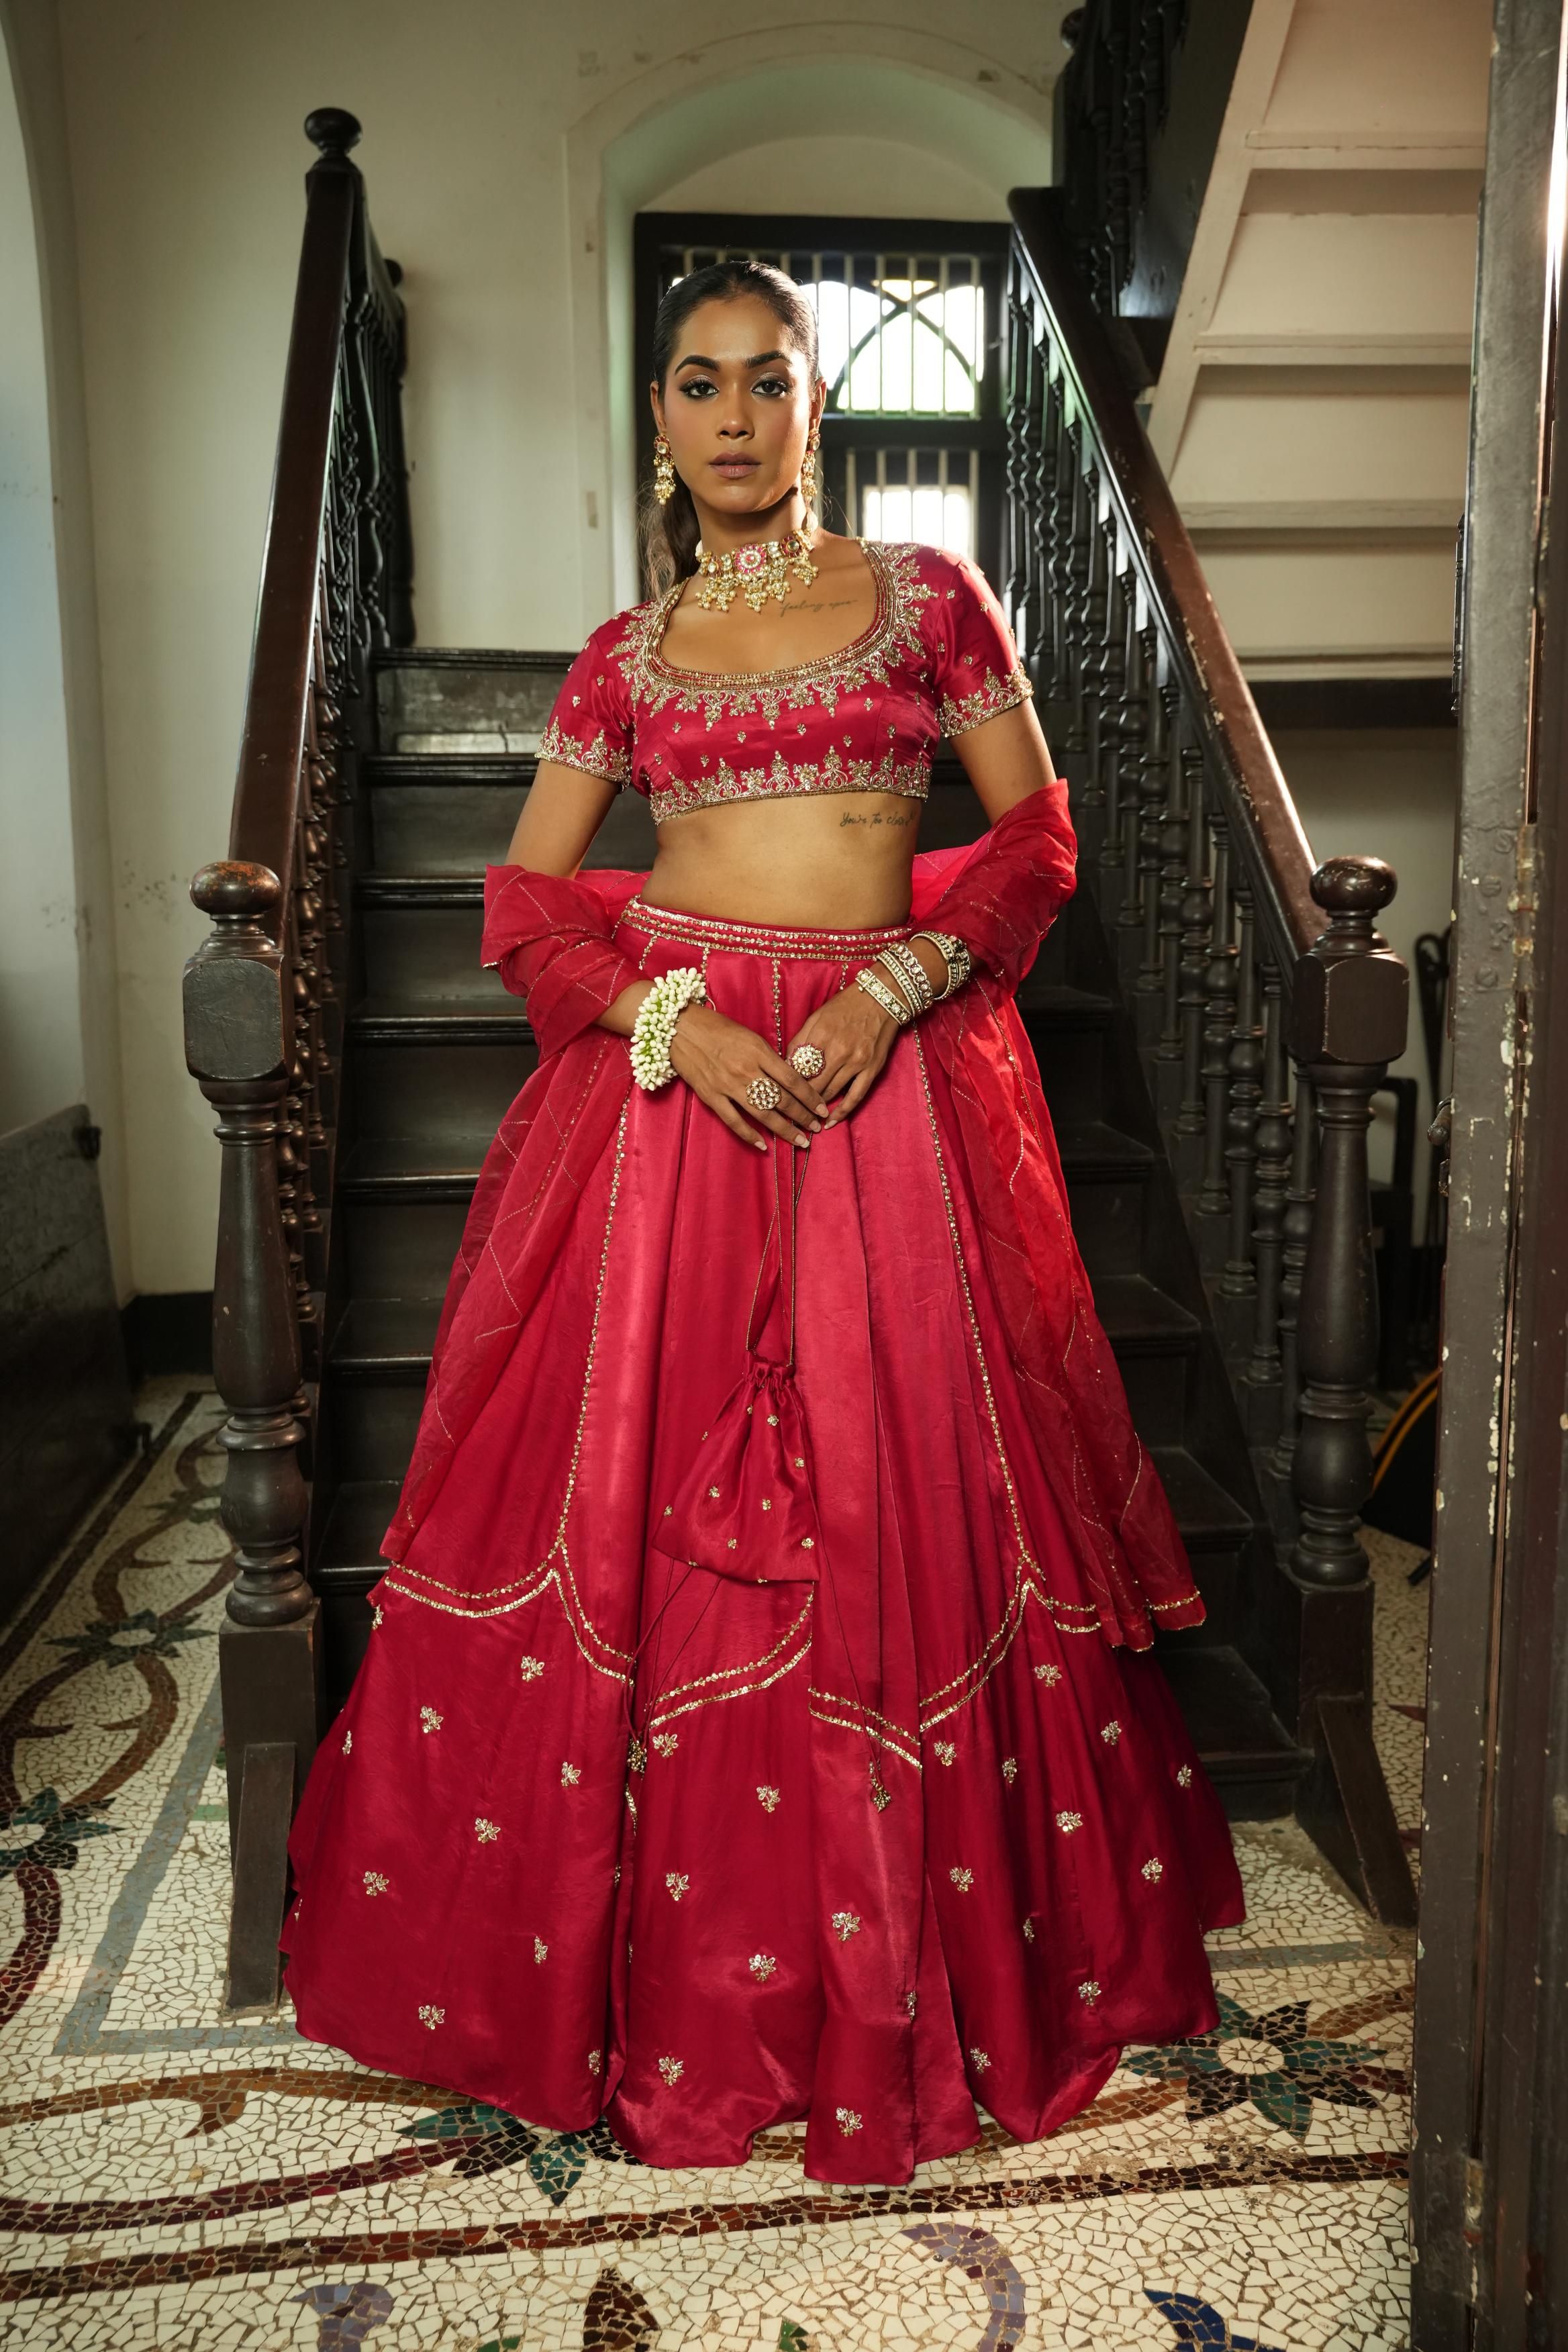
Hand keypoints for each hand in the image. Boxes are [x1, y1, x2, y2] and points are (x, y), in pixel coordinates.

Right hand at [668, 1002, 824, 1150]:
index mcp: (759, 1052)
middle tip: (816, 1128)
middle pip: (782, 1100)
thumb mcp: (750, 1036)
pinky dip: (749, 1135)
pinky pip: (733, 1121)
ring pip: (763, 1114)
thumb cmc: (717, 1027)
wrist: (680, 1027)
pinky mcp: (710, 1096)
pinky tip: (763, 1145)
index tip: (822, 1109)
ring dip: (784, 1130)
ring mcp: (727, 1086)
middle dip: (802, 1116)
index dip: (811, 1097)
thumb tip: (788, 1079)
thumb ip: (768, 1057)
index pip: (793, 1079)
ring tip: (800, 1141)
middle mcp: (746, 1071)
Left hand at [785, 980, 898, 1126]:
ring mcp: (856, 1061)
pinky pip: (855, 1097)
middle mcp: (838, 1050)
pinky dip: (841, 1112)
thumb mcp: (817, 1017)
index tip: (779, 1095)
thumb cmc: (845, 1006)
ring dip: (816, 1108)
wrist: (881, 998)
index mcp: (820, 1035)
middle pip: (811, 1084)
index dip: (786, 1084)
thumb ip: (801, 1040)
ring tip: (804, 1118)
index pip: (797, 1067)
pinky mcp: (871, 1069)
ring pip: (829, 1092)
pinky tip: (830, 1122)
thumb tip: (786, 1064)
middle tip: (788, 1112)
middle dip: (798, 1101)